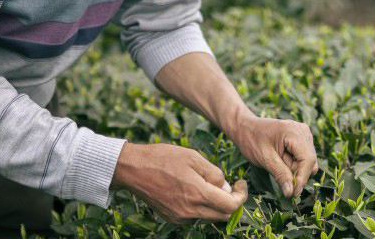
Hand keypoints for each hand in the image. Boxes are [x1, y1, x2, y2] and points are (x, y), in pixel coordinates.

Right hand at [112, 143, 246, 223]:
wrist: (133, 169)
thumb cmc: (163, 159)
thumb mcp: (194, 158)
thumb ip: (214, 174)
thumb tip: (225, 187)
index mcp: (197, 194)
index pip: (231, 206)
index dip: (241, 196)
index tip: (241, 184)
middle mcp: (190, 211)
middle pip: (222, 215)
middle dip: (232, 202)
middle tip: (231, 186)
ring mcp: (180, 217)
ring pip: (209, 217)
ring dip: (216, 205)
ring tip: (211, 186)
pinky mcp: (172, 218)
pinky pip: (195, 217)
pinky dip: (202, 207)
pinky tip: (196, 192)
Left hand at [229, 115, 317, 197]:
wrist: (245, 128)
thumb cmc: (252, 140)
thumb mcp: (265, 159)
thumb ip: (280, 174)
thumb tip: (291, 193)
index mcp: (295, 133)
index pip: (308, 160)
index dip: (302, 179)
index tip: (293, 194)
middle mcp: (303, 132)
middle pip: (310, 162)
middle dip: (296, 173)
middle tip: (276, 170)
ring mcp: (303, 134)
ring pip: (308, 162)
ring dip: (294, 168)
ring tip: (277, 161)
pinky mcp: (301, 139)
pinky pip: (303, 158)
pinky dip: (293, 163)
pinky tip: (281, 158)